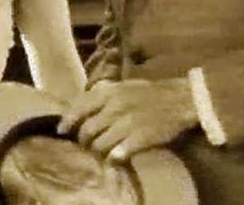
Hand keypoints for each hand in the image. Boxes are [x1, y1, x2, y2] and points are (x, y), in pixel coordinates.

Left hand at [57, 78, 197, 161]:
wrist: (181, 99)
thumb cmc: (150, 93)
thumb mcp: (124, 86)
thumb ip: (102, 95)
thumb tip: (79, 107)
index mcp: (109, 92)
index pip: (78, 108)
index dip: (67, 122)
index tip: (62, 131)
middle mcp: (114, 107)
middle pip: (86, 131)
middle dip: (84, 140)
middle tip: (89, 144)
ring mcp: (126, 123)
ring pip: (99, 145)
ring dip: (99, 151)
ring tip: (105, 150)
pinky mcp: (139, 138)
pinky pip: (117, 154)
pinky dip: (114, 157)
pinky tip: (117, 156)